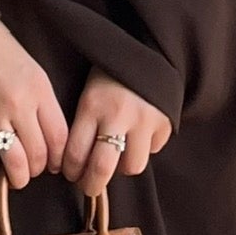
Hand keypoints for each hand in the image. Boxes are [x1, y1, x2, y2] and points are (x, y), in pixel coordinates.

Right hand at [0, 20, 68, 187]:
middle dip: (38, 170)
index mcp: (39, 92)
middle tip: (32, 169)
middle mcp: (19, 106)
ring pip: (14, 164)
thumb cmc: (1, 50)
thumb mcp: (35, 72)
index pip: (58, 139)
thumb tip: (49, 139)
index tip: (54, 164)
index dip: (59, 158)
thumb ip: (44, 104)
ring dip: (17, 177)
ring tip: (15, 177)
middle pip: (38, 156)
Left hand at [61, 69, 172, 197]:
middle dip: (92, 184)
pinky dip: (144, 148)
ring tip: (117, 156)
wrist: (147, 48)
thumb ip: (82, 123)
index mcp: (92, 105)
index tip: (70, 173)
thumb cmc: (110, 73)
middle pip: (102, 168)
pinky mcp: (165, 122)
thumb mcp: (88, 91)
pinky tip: (137, 136)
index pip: (75, 153)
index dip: (70, 170)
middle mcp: (119, 114)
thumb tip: (75, 162)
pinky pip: (153, 150)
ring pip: (132, 166)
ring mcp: (145, 120)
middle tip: (88, 186)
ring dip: (122, 166)